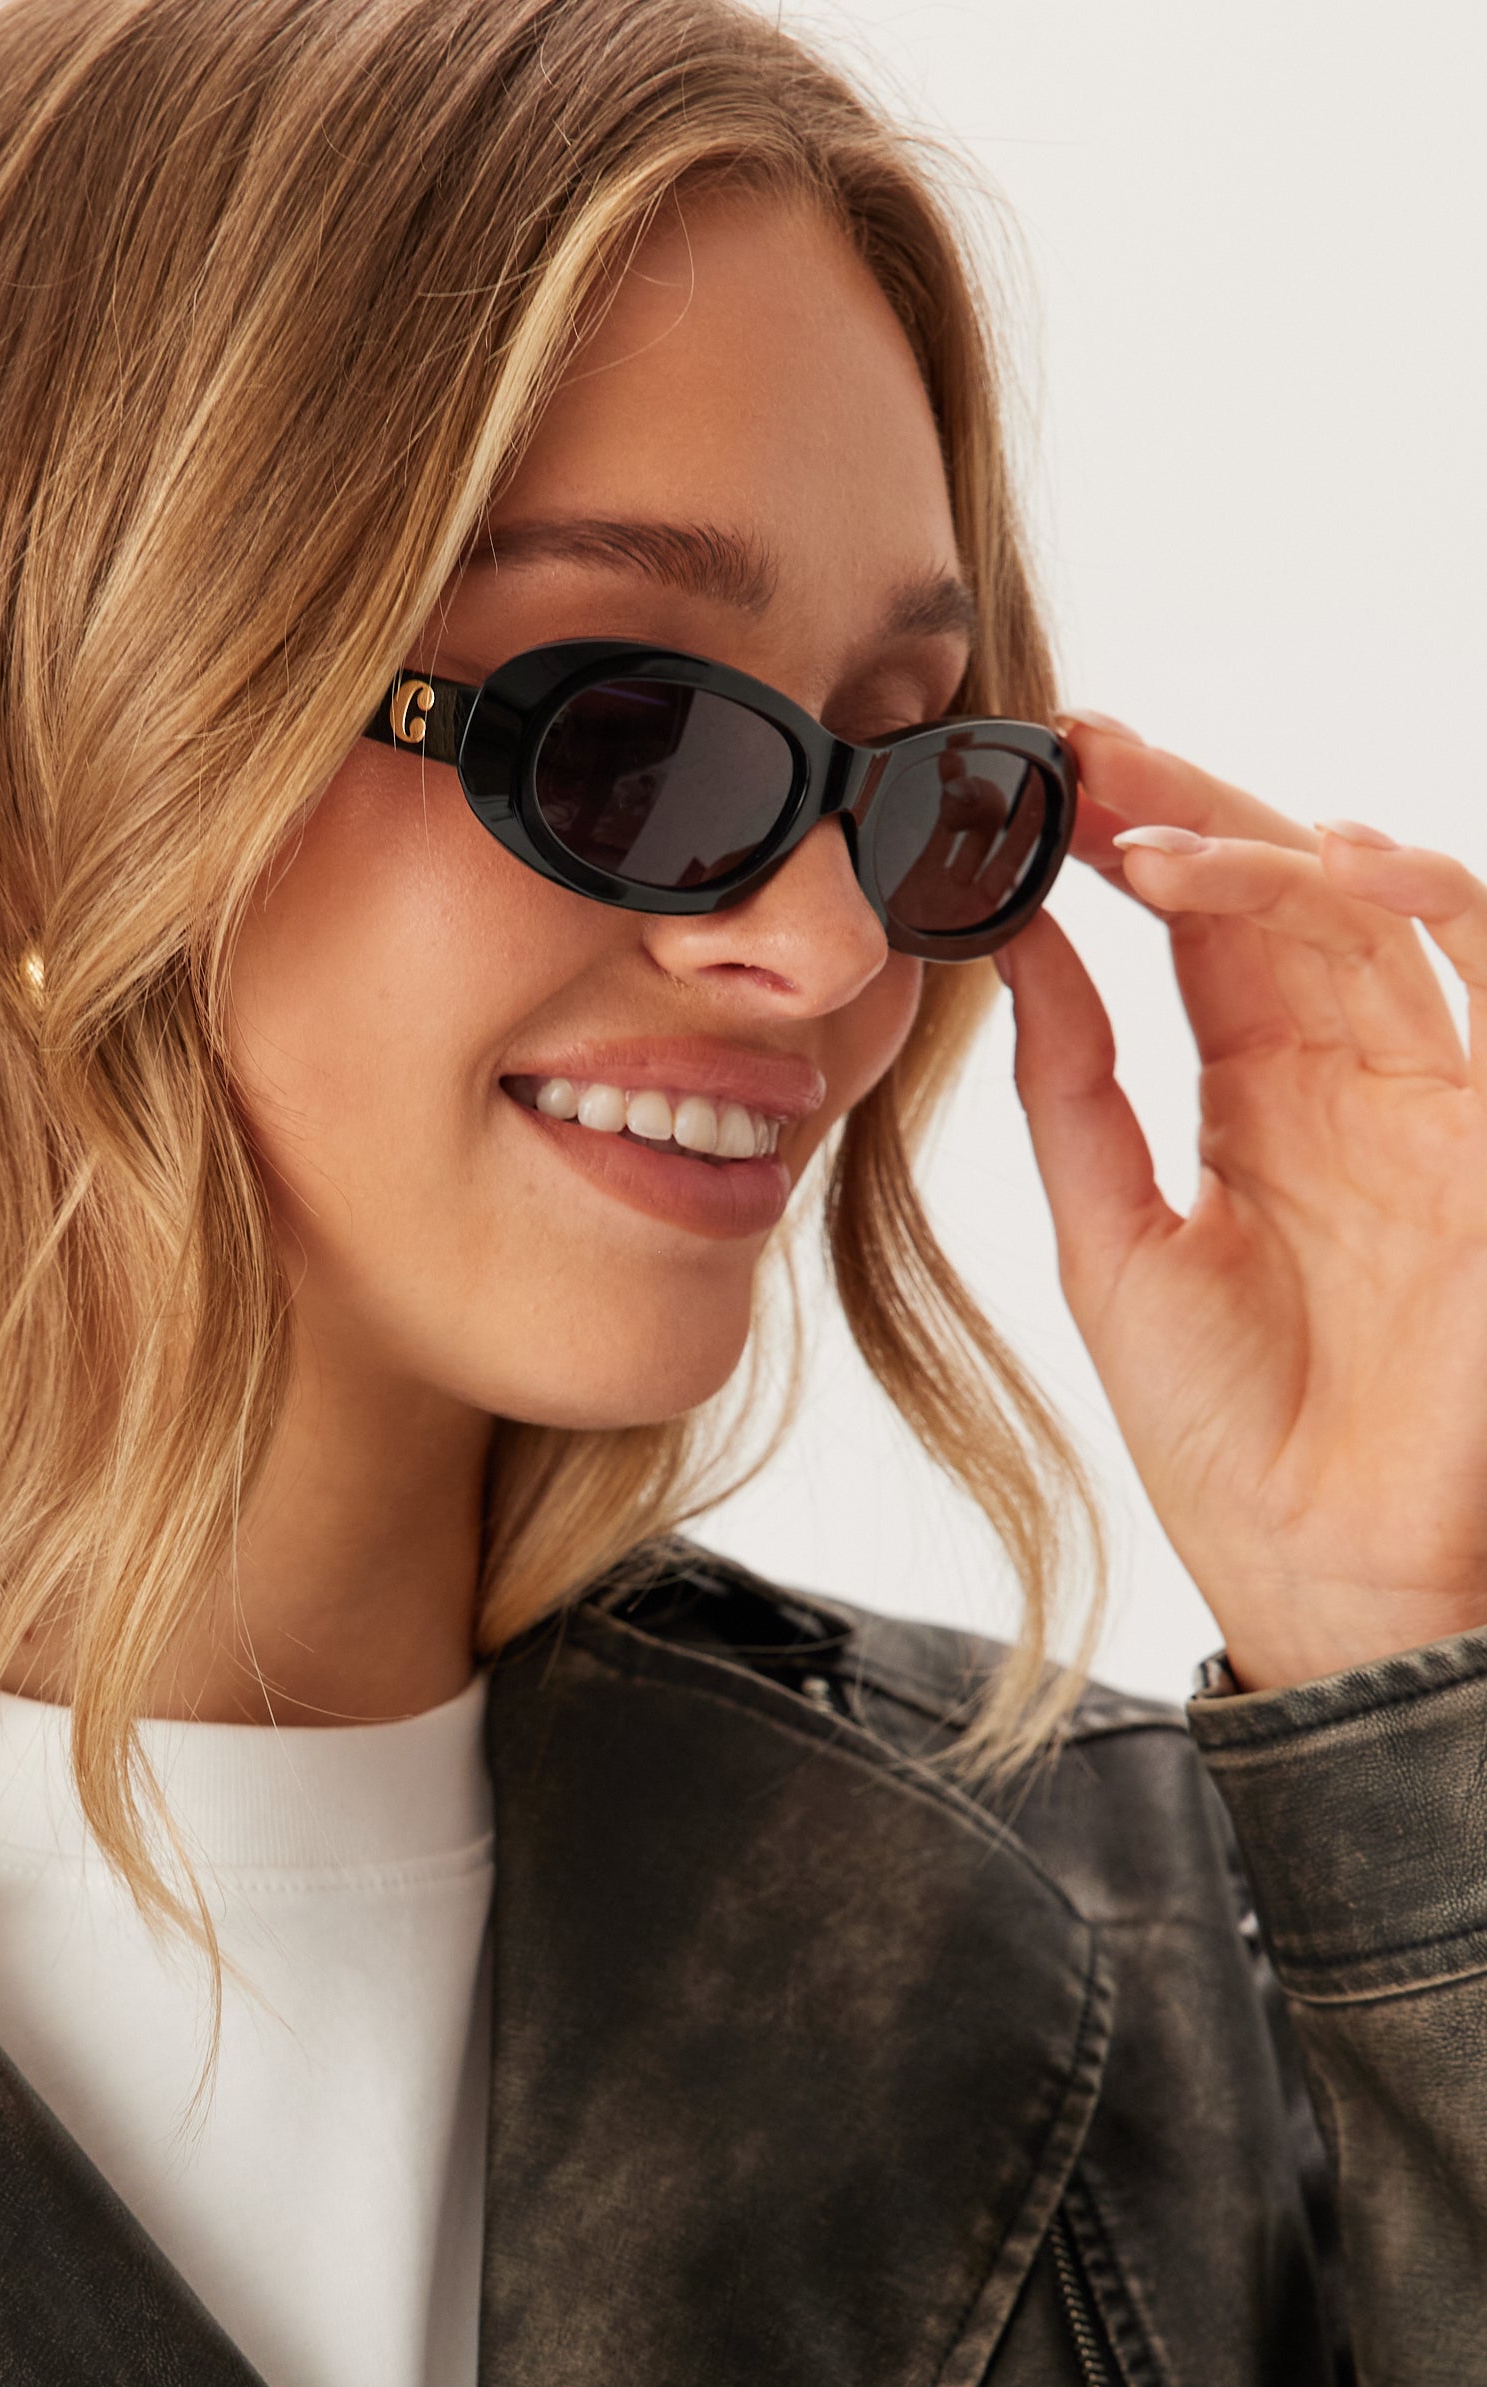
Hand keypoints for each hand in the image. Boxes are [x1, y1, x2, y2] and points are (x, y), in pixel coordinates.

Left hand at [996, 716, 1486, 1692]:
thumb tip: (1012, 947)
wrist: (1322, 1571)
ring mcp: (1435, 1097)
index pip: (1207, 935)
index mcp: (1259, 1101)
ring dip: (1276, 850)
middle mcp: (1352, 1080)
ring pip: (1378, 912)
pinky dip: (1431, 901)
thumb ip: (1075, 1091)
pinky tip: (1336, 866)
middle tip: (1088, 753)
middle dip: (1190, 810)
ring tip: (1159, 830)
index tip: (1047, 776)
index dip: (1138, 843)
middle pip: (1283, 899)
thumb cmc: (1228, 1432)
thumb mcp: (1114, 1240)